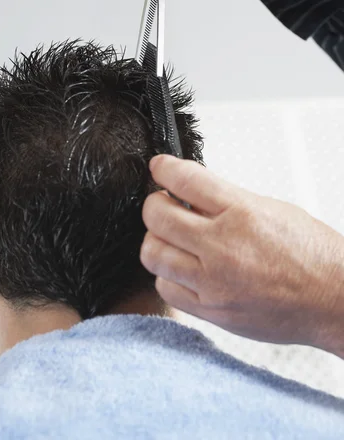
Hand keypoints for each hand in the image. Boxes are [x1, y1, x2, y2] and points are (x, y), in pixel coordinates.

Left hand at [141, 155, 343, 356]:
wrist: (334, 300)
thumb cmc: (312, 255)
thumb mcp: (271, 209)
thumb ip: (226, 200)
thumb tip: (190, 192)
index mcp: (241, 213)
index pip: (184, 180)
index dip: (163, 168)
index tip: (158, 168)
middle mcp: (223, 246)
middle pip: (157, 215)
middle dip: (154, 203)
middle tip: (162, 203)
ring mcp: (214, 282)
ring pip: (153, 253)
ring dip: (156, 239)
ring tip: (170, 237)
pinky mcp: (212, 310)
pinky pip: (166, 288)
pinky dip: (167, 274)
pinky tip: (182, 268)